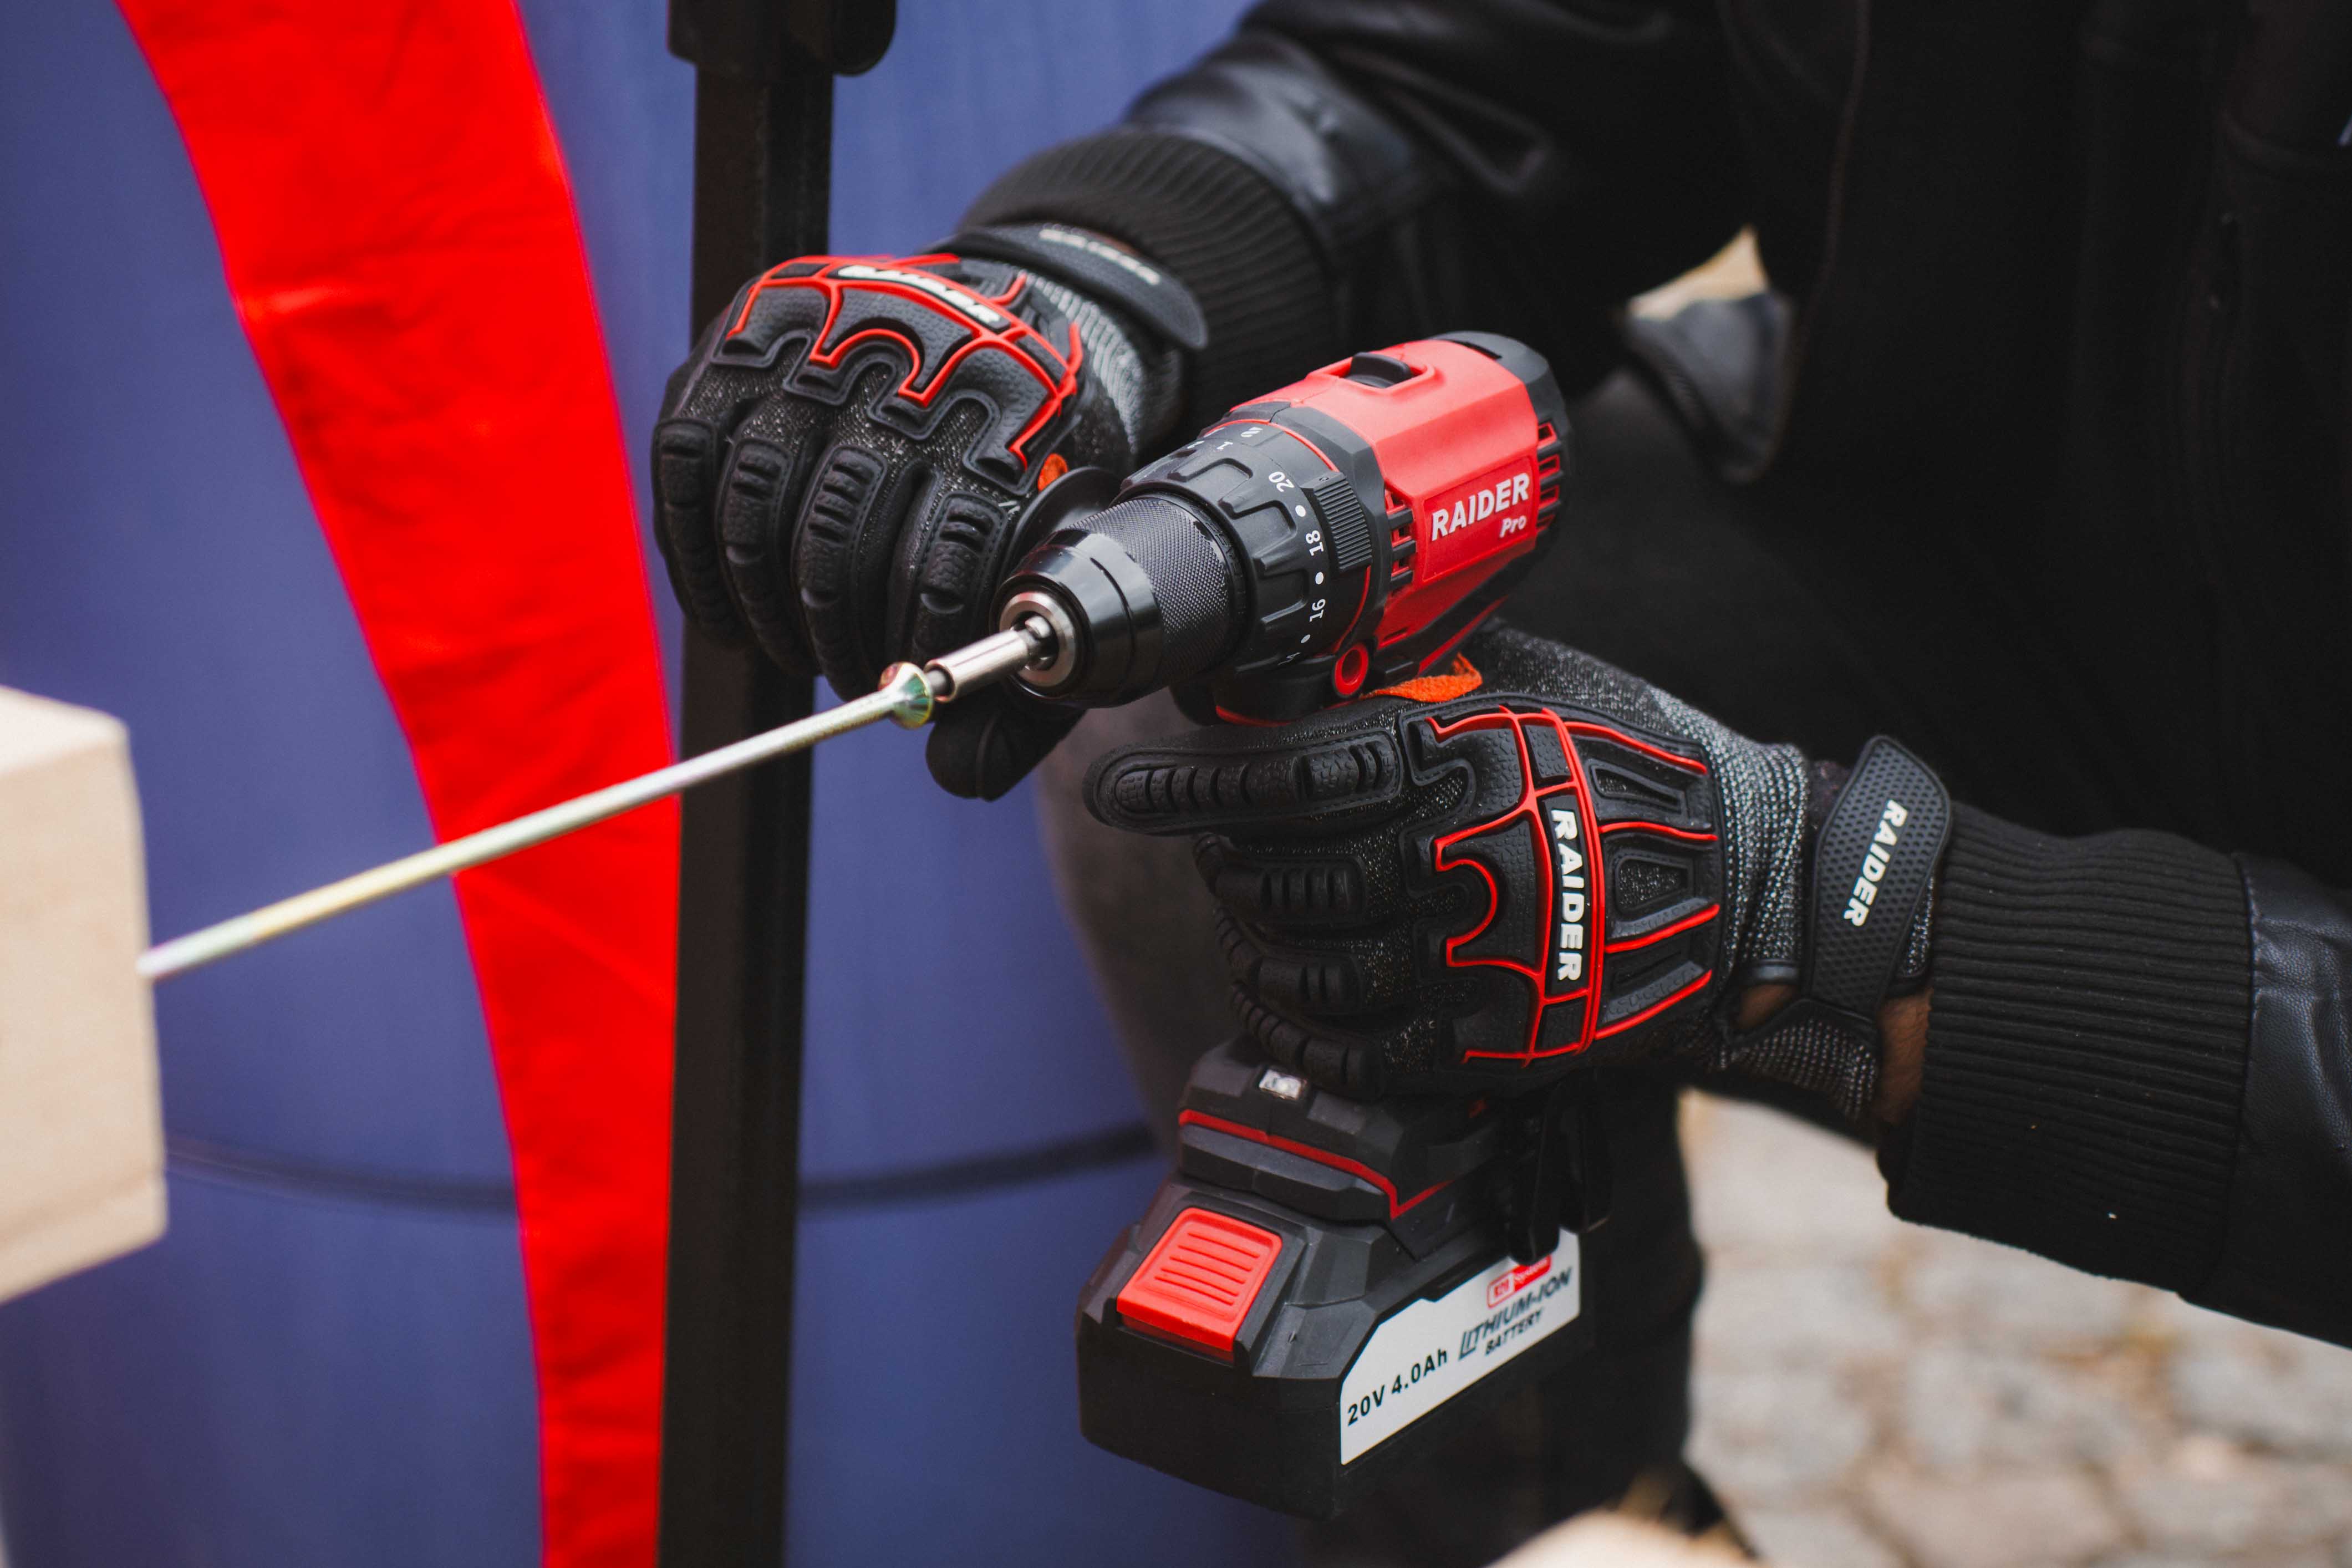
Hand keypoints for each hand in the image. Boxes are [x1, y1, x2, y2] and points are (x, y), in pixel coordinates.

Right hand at [651, 250, 1135, 797]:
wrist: (1013, 320)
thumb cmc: (1035, 468)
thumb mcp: (1061, 556)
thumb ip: (1028, 680)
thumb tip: (957, 776)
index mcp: (1013, 414)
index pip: (948, 559)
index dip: (917, 647)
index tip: (906, 685)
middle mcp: (911, 357)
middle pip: (837, 539)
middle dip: (835, 637)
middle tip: (850, 677)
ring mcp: (820, 334)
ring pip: (753, 505)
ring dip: (765, 607)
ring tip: (794, 649)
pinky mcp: (747, 331)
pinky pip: (685, 463)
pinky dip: (696, 556)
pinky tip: (728, 613)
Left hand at [1086, 624, 1944, 1115]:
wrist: (1755, 885)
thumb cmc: (1638, 769)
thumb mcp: (1533, 683)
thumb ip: (1417, 679)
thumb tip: (1297, 669)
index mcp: (1456, 758)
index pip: (1275, 775)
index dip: (1181, 786)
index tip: (1121, 788)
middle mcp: (1452, 857)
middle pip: (1274, 873)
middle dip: (1219, 864)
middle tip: (1210, 853)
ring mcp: (1472, 957)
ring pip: (1303, 964)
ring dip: (1248, 945)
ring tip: (1242, 922)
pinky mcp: (1494, 1039)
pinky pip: (1356, 1048)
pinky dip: (1292, 1029)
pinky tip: (1271, 1004)